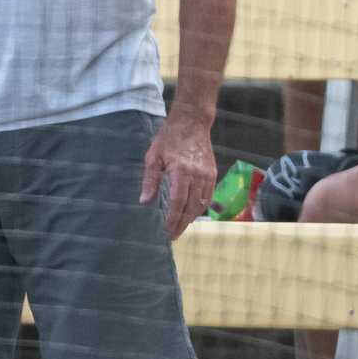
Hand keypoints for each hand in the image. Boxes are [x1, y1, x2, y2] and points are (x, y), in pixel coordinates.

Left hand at [141, 114, 216, 239]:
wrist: (192, 122)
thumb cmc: (169, 138)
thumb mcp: (153, 157)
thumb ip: (150, 181)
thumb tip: (144, 202)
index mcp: (181, 171)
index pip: (178, 202)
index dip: (173, 219)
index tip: (167, 232)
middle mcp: (197, 174)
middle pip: (192, 206)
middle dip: (182, 223)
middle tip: (173, 236)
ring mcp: (207, 173)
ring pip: (202, 202)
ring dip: (192, 217)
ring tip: (181, 226)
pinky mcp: (213, 172)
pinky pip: (209, 194)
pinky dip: (202, 206)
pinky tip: (193, 212)